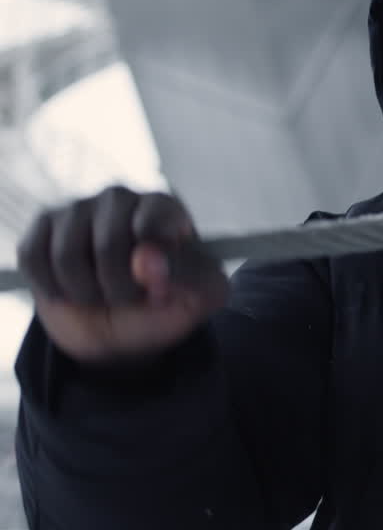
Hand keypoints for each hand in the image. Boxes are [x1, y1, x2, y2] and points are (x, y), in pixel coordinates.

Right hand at [17, 187, 227, 363]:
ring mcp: (78, 209)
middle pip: (108, 245)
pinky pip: (34, 258)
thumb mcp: (202, 296)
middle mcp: (120, 198)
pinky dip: (54, 288)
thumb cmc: (168, 304)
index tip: (162, 289)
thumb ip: (190, 273)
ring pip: (67, 255)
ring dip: (87, 292)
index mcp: (164, 207)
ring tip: (103, 293)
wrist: (124, 331)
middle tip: (132, 296)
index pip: (153, 223)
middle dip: (120, 288)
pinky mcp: (42, 228)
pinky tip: (72, 289)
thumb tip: (146, 258)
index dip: (154, 267)